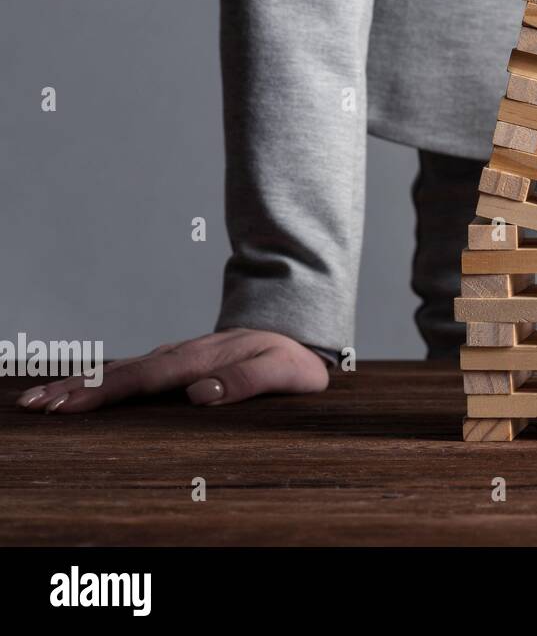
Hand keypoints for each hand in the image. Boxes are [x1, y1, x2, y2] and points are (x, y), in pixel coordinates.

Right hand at [14, 328, 328, 413]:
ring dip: (79, 385)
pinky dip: (100, 379)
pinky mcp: (177, 361)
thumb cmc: (294, 361)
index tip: (66, 407)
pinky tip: (78, 389)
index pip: (144, 380)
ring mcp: (177, 356)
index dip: (104, 394)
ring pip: (121, 370)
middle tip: (33, 405)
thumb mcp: (284, 373)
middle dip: (74, 390)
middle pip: (120, 374)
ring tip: (38, 399)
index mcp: (201, 360)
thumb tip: (199, 394)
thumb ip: (247, 382)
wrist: (300, 334)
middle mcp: (182, 355)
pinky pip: (132, 370)